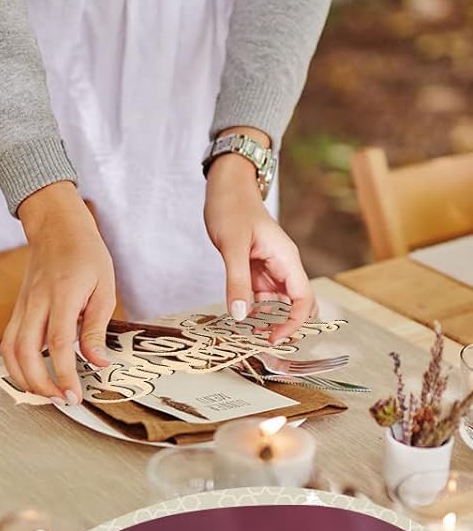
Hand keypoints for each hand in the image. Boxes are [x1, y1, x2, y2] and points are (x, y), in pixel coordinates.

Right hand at [3, 182, 116, 402]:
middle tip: (61, 400)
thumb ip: (97, 328)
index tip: (73, 394)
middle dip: (40, 384)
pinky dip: (15, 366)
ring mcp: (22, 308)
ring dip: (23, 379)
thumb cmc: (85, 255)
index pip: (59, 343)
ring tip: (45, 394)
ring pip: (9, 352)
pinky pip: (8, 344)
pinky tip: (31, 377)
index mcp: (62, 296)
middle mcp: (36, 303)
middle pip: (26, 353)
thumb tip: (99, 363)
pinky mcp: (17, 312)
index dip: (64, 373)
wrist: (56, 229)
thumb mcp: (105, 288)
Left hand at [204, 148, 313, 344]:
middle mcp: (283, 266)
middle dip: (284, 325)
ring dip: (266, 320)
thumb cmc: (232, 209)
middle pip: (295, 305)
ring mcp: (270, 269)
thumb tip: (242, 315)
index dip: (293, 323)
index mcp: (286, 259)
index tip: (273, 338)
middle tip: (259, 342)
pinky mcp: (255, 270)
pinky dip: (252, 310)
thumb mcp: (232, 246)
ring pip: (276, 304)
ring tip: (244, 335)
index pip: (303, 299)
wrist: (226, 188)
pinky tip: (238, 317)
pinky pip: (260, 297)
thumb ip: (237, 281)